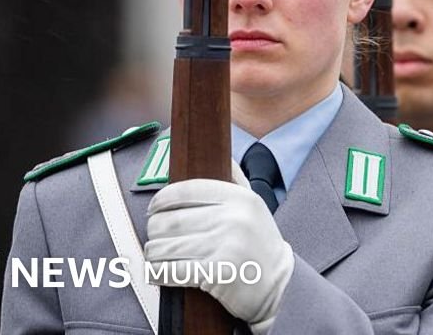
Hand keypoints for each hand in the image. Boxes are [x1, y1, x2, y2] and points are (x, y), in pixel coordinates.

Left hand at [145, 177, 293, 333]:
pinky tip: (157, 273)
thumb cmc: (258, 242)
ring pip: (167, 247)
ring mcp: (225, 246)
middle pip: (171, 220)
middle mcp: (233, 219)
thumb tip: (217, 149)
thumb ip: (234, 177)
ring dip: (154, 253)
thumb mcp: (253, 204)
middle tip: (155, 235)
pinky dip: (158, 273)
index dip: (162, 198)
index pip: (187, 190)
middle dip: (155, 230)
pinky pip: (173, 271)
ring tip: (155, 254)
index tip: (154, 207)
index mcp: (239, 198)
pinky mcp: (217, 274)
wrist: (278, 284)